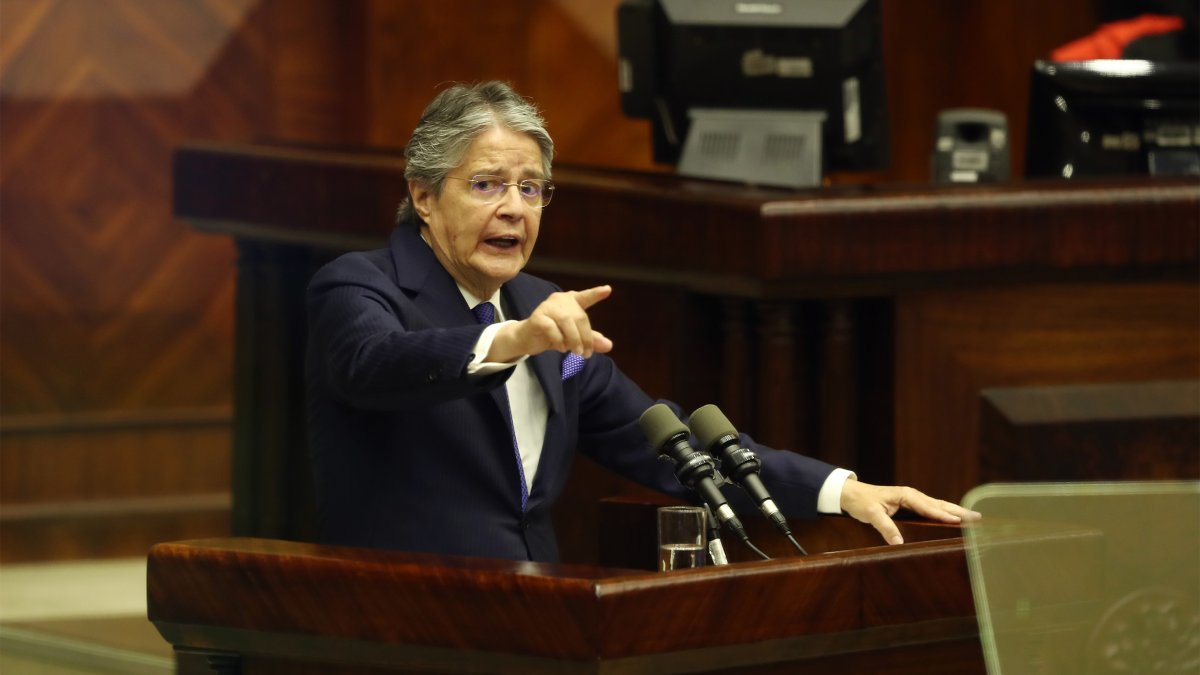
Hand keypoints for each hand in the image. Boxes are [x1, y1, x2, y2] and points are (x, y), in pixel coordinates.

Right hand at [489, 285, 613, 361]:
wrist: (527, 339)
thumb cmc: (553, 334)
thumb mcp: (574, 338)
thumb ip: (590, 339)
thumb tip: (609, 345)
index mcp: (571, 301)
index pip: (585, 297)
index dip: (596, 294)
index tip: (607, 290)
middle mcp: (559, 300)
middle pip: (579, 316)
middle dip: (585, 337)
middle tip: (585, 354)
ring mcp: (547, 306)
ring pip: (566, 321)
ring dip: (574, 339)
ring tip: (576, 352)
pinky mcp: (537, 317)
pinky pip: (551, 327)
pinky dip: (559, 339)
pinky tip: (561, 348)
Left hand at [839, 478, 980, 544]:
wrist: (852, 494)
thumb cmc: (862, 502)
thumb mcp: (872, 514)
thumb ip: (885, 527)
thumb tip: (898, 542)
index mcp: (906, 495)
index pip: (928, 507)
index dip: (943, 514)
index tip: (958, 520)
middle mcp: (912, 496)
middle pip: (939, 504)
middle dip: (959, 511)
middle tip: (978, 517)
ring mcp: (913, 500)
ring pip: (938, 506)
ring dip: (955, 511)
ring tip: (974, 517)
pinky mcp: (911, 505)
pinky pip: (932, 510)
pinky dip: (945, 513)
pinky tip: (954, 519)